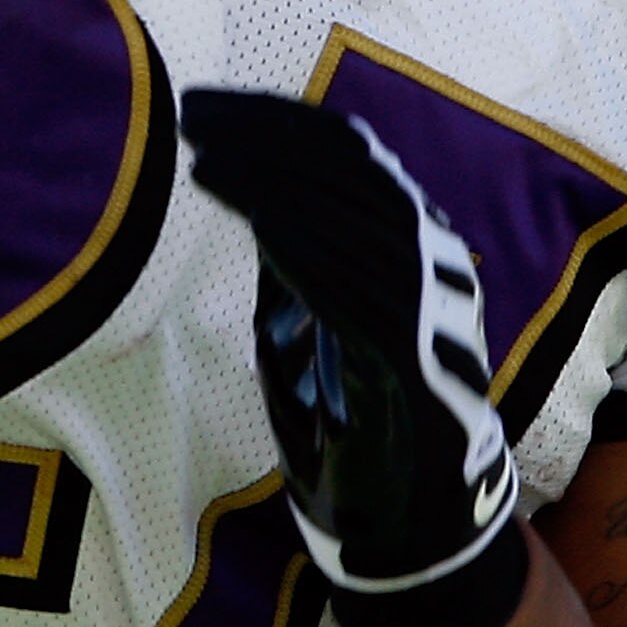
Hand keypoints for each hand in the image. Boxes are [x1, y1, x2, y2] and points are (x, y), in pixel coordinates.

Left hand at [178, 90, 526, 626]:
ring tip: (206, 156)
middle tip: (191, 113)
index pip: (348, 155)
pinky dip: (313, 250)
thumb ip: (297, 257)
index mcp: (410, 244)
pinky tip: (263, 223)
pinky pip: (364, 291)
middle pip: (351, 173)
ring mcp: (433, 312)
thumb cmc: (353, 418)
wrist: (409, 522)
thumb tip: (254, 186)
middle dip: (266, 136)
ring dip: (278, 180)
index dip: (277, 120)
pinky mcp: (420, 365)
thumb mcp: (312, 318)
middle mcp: (434, 264)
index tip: (206, 104)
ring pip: (359, 219)